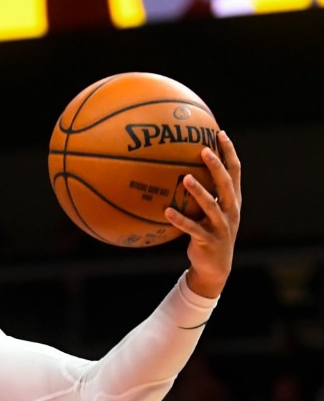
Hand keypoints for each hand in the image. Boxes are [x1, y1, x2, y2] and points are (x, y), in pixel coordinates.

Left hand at [164, 131, 240, 297]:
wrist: (215, 267)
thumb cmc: (208, 233)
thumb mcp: (210, 212)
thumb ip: (203, 193)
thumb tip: (181, 169)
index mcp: (233, 200)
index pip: (235, 171)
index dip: (229, 152)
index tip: (220, 133)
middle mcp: (231, 211)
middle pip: (226, 184)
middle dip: (217, 166)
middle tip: (204, 150)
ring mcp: (222, 226)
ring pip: (212, 206)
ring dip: (199, 192)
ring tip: (186, 178)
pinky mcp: (209, 240)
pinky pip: (192, 229)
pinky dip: (180, 220)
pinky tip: (166, 211)